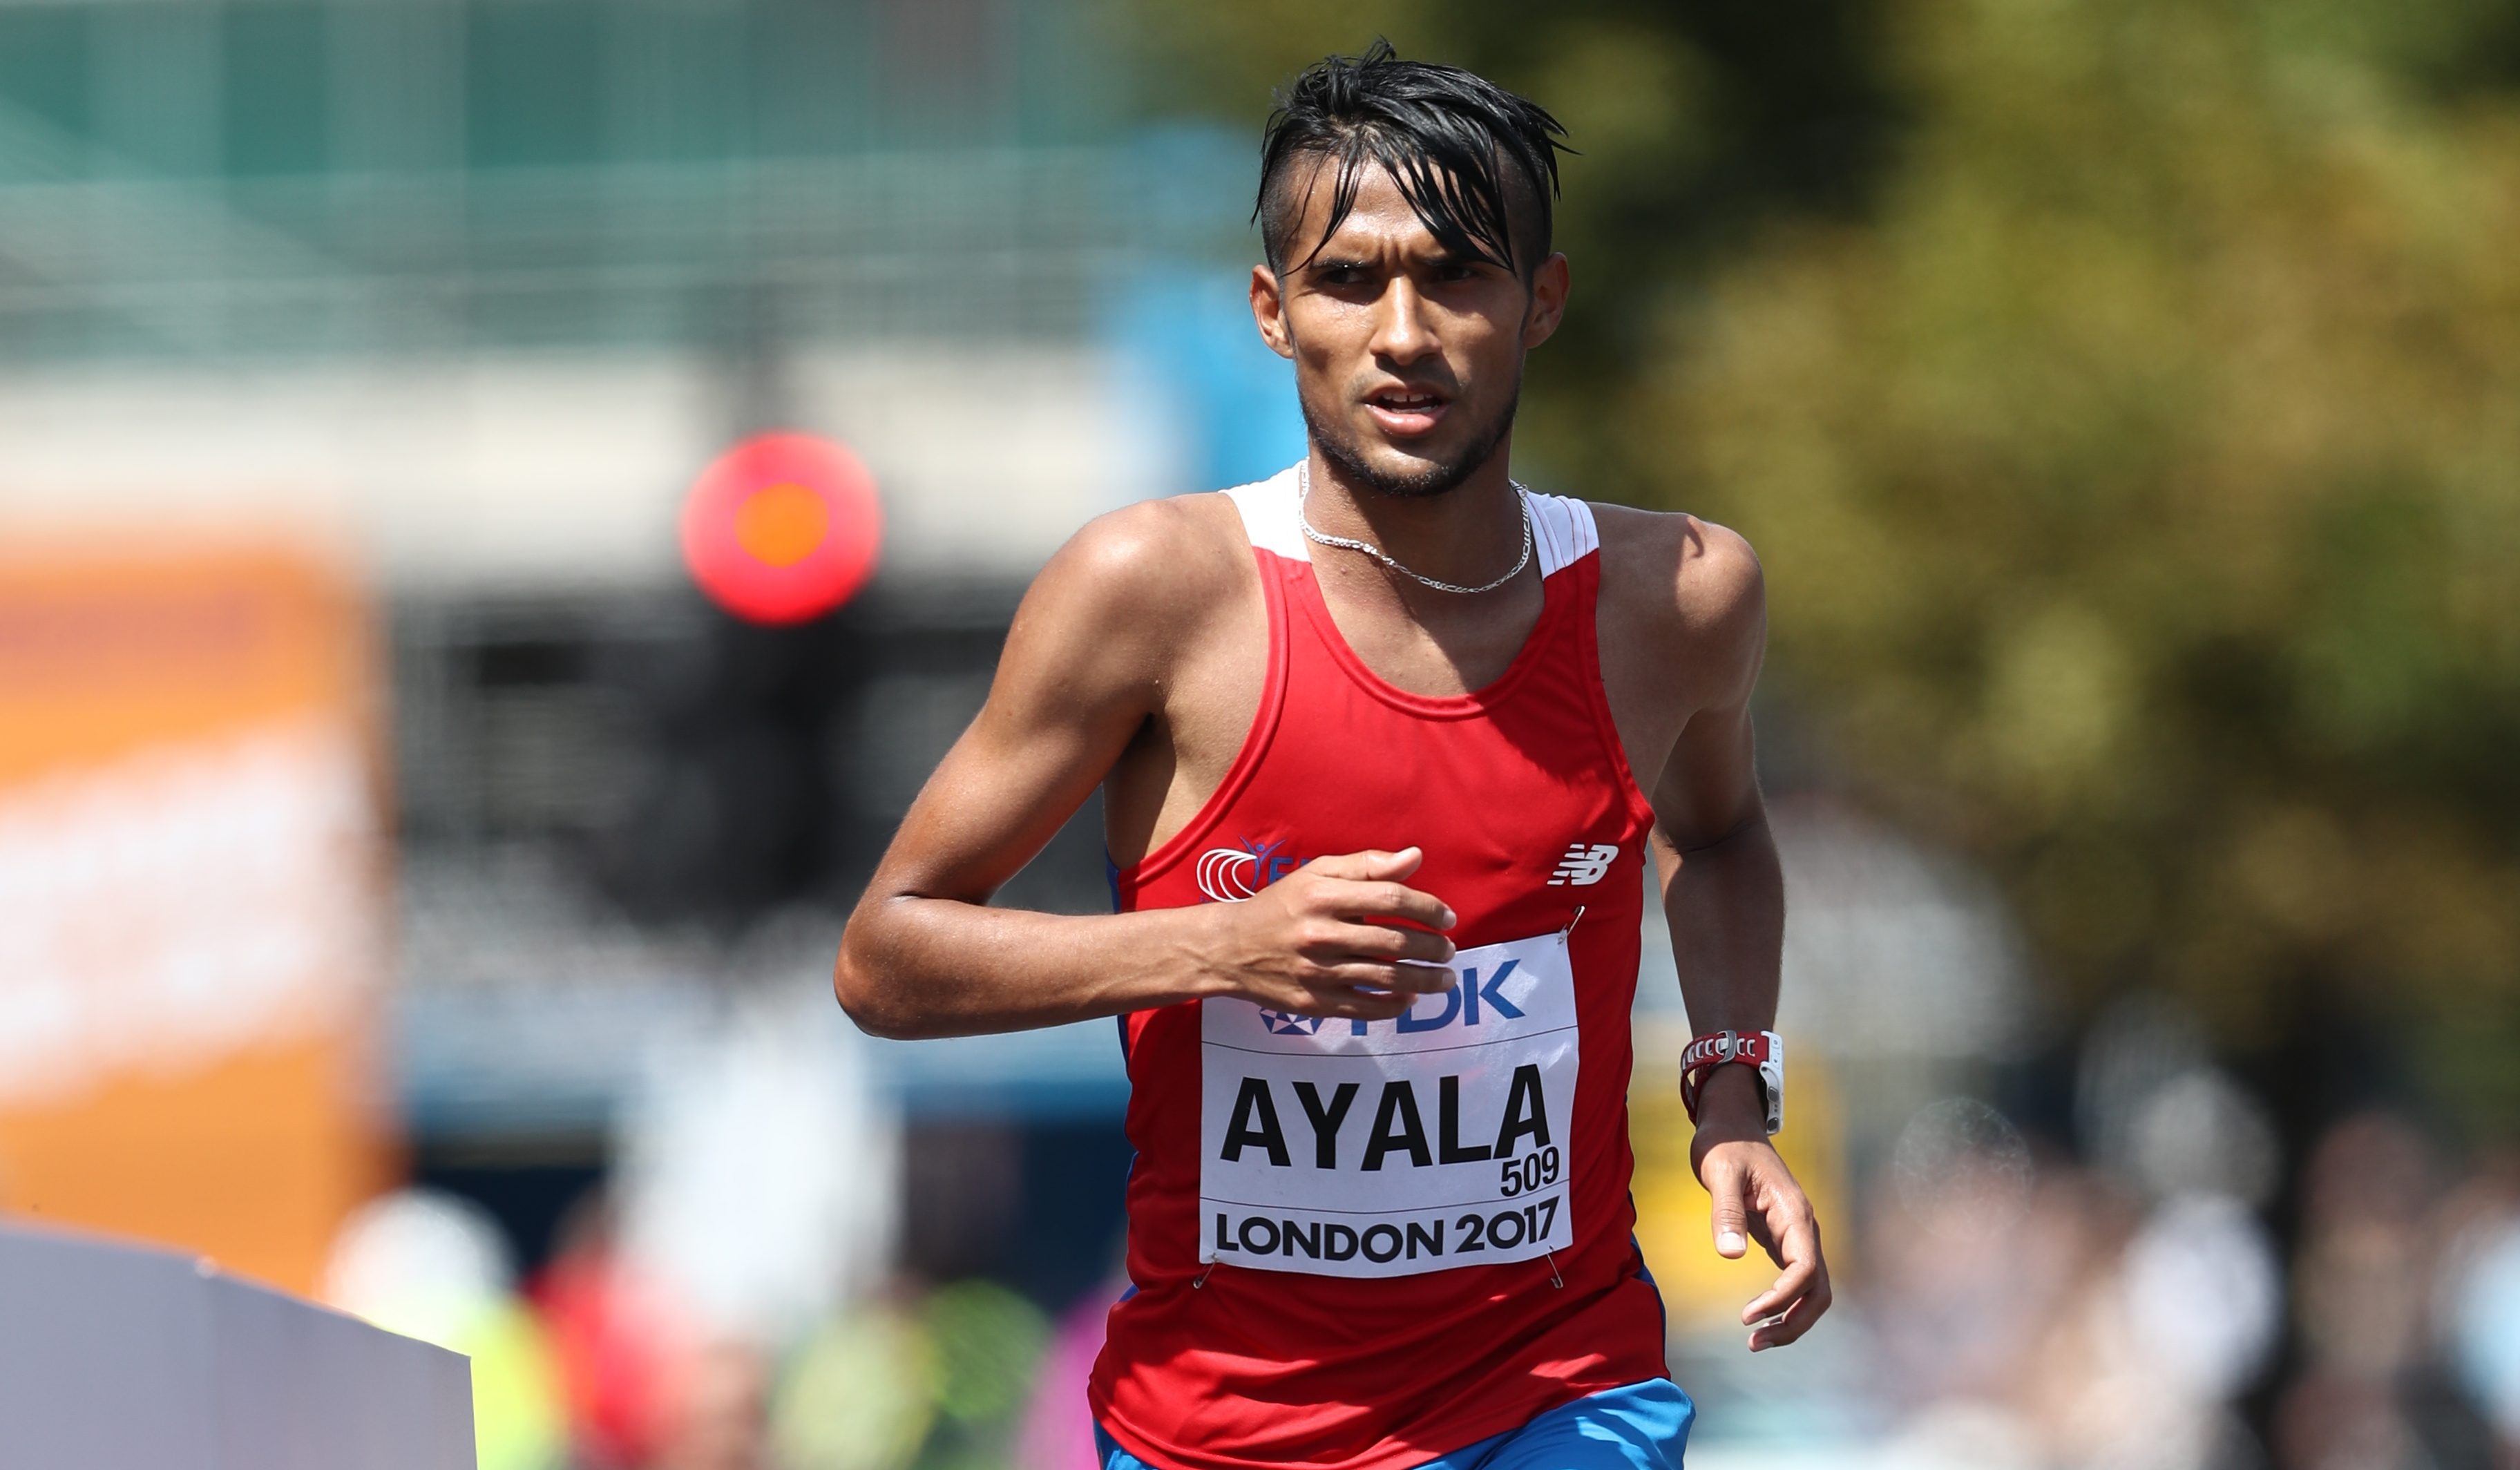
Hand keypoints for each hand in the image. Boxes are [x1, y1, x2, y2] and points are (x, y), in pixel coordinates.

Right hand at [1204, 847, 1456, 1020]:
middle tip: (1450, 951)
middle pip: (1394, 942)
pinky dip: (1394, 1005)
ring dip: (1425, 980)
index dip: (1428, 908)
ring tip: (1445, 979)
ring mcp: (1316, 972)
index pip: (1391, 899)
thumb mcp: (1316, 874)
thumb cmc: (1280, 905)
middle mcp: (1320, 934)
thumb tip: (1415, 857)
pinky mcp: (1313, 1003)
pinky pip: (1365, 1008)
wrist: (1229, 948)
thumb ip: (1367, 865)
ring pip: (1386, 978)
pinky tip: (1410, 998)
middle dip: (1433, 948)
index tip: (1448, 918)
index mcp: (1322, 896)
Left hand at [1690, 1066, 1829, 1350]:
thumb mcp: (1720, 1173)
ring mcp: (1796, 1235)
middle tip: (1754, 1342)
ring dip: (1791, 1318)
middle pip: (1818, 1290)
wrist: (1732, 1126)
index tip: (1749, 1316)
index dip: (1782, 1298)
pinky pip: (1795, 1281)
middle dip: (1794, 1322)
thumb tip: (1731, 1256)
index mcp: (1794, 1213)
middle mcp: (1803, 1228)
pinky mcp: (1782, 1240)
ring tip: (1755, 1340)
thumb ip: (1726, 1212)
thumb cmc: (1725, 1145)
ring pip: (1811, 1290)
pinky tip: (1760, 1319)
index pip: (1805, 1270)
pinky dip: (1783, 1304)